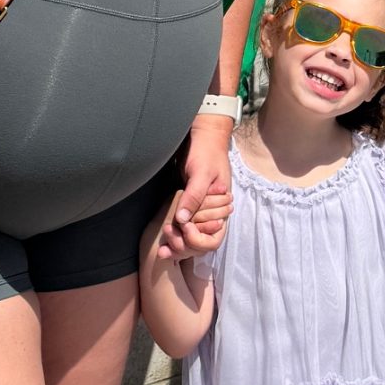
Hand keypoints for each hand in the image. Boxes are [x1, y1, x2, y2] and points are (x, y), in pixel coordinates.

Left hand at [155, 121, 232, 263]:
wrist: (201, 137)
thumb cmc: (206, 153)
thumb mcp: (201, 174)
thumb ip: (194, 196)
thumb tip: (181, 220)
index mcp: (222, 209)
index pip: (213, 239)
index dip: (197, 241)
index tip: (183, 229)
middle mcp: (212, 214)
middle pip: (200, 244)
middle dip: (184, 247)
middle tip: (166, 244)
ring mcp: (199, 212)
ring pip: (190, 239)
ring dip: (177, 244)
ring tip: (163, 247)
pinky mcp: (188, 206)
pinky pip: (182, 227)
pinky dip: (174, 234)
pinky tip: (162, 240)